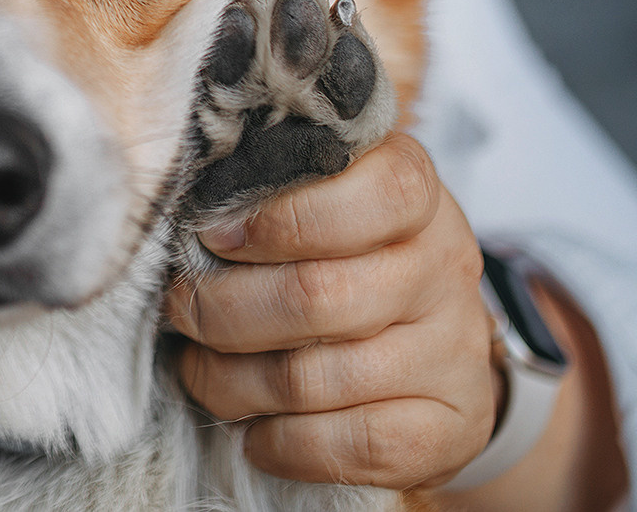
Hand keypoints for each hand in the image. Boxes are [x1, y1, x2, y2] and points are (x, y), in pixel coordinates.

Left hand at [166, 133, 495, 489]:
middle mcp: (444, 265)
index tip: (214, 236)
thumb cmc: (347, 258)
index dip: (282, 219)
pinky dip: (286, 444)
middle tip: (183, 312)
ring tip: (201, 373)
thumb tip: (188, 220)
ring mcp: (453, 349)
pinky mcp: (453, 425)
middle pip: (319, 295)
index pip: (377, 192)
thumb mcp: (319, 201)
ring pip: (318, 378)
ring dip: (234, 383)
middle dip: (223, 311)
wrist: (430, 350)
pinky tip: (256, 433)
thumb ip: (268, 192)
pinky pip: (358, 445)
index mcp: (414, 193)